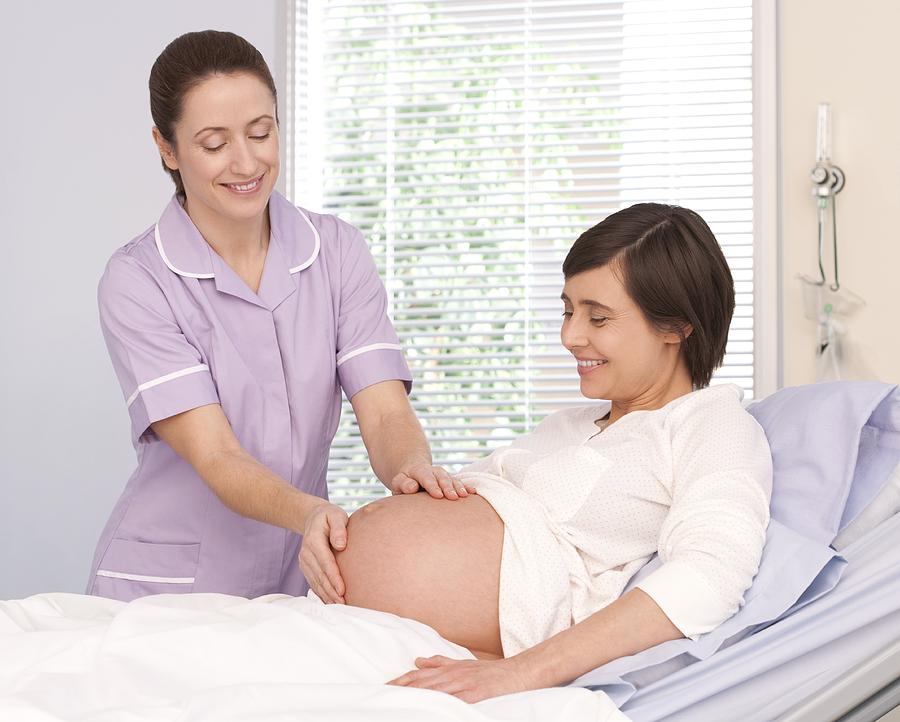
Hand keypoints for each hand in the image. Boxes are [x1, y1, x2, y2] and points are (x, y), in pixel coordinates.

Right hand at [298, 501, 348, 603]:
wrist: (313, 518)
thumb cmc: (329, 517)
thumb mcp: (336, 515)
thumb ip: (339, 528)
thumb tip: (341, 545)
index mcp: (314, 540)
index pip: (325, 562)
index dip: (334, 577)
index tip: (342, 590)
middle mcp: (306, 553)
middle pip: (320, 576)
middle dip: (331, 591)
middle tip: (343, 604)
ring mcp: (304, 561)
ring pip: (316, 582)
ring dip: (326, 595)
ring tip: (339, 606)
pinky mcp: (306, 567)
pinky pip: (313, 582)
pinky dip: (321, 593)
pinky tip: (330, 602)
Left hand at [387, 655, 533, 702]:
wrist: (519, 672)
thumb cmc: (491, 672)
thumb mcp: (463, 664)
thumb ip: (440, 663)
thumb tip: (418, 660)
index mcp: (449, 669)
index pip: (419, 676)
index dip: (401, 681)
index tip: (384, 687)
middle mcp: (454, 675)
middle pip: (422, 683)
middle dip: (402, 689)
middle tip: (382, 695)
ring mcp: (464, 685)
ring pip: (435, 691)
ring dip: (416, 696)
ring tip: (399, 701)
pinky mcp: (476, 695)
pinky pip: (456, 701)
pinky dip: (443, 704)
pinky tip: (432, 708)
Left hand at [389, 463, 476, 499]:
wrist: (415, 472)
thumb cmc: (405, 482)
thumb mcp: (399, 482)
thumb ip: (403, 484)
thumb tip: (412, 487)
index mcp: (419, 471)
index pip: (426, 477)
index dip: (432, 485)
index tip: (438, 495)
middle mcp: (434, 471)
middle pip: (442, 477)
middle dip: (448, 487)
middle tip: (453, 497)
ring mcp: (444, 475)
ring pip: (452, 479)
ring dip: (459, 487)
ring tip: (464, 496)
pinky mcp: (451, 481)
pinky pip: (460, 482)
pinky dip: (466, 487)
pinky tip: (473, 492)